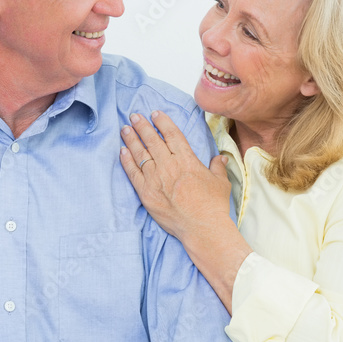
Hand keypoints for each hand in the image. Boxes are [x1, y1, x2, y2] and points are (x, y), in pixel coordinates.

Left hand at [120, 111, 231, 242]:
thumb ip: (217, 167)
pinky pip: (133, 173)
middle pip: (152, 140)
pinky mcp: (146, 193)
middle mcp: (169, 166)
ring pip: (140, 154)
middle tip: (134, 116)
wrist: (202, 228)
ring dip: (131, 139)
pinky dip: (126, 161)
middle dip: (142, 126)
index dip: (162, 122)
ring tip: (125, 129)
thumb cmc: (213, 206)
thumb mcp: (220, 182)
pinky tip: (122, 151)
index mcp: (187, 160)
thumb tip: (220, 158)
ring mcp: (155, 179)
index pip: (172, 135)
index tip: (155, 114)